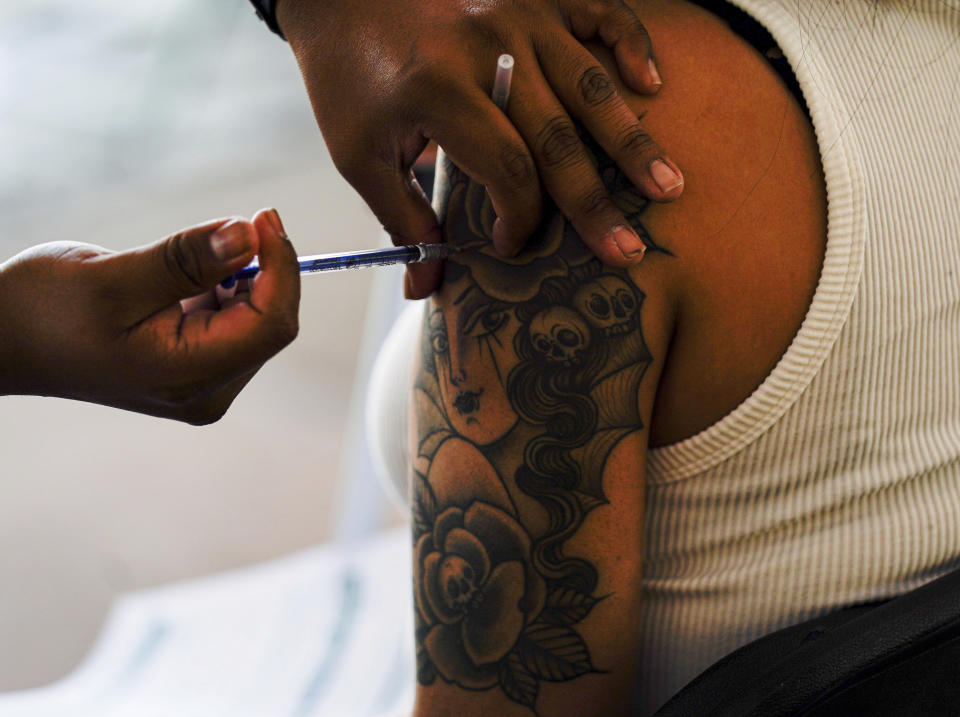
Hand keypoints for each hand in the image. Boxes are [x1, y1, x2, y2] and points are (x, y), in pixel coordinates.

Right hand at [0, 209, 299, 423]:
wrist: (4, 340)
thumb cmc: (43, 313)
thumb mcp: (114, 278)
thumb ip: (188, 260)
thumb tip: (249, 235)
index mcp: (191, 378)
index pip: (272, 325)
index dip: (281, 268)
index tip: (264, 217)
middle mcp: (207, 390)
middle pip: (269, 323)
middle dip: (260, 271)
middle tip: (232, 225)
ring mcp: (202, 383)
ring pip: (253, 319)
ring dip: (237, 278)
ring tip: (178, 264)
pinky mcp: (194, 366)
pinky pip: (230, 321)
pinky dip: (220, 288)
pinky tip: (179, 280)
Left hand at [276, 0, 683, 298]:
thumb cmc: (351, 76)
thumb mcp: (358, 154)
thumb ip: (401, 219)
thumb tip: (426, 286)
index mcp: (439, 91)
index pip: (507, 170)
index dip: (519, 219)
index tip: (512, 246)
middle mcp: (488, 47)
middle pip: (559, 139)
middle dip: (595, 204)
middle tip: (627, 251)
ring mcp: (518, 15)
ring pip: (591, 86)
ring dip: (632, 140)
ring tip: (668, 186)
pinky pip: (599, 13)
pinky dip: (631, 44)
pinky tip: (652, 84)